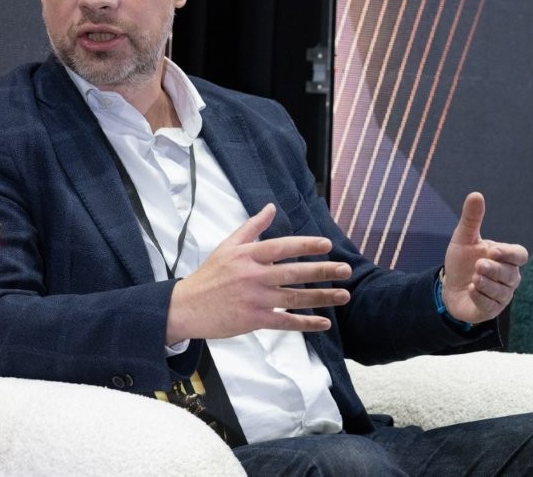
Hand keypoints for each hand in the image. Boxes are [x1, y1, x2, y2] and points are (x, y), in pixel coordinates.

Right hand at [166, 203, 351, 342]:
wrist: (186, 307)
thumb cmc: (210, 275)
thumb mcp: (227, 246)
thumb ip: (252, 227)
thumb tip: (271, 207)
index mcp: (247, 255)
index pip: (281, 247)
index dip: (305, 245)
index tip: (326, 245)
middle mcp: (252, 276)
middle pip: (293, 273)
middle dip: (322, 271)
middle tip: (346, 269)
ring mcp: (254, 299)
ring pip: (294, 298)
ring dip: (321, 298)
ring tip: (343, 295)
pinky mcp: (253, 320)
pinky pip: (284, 321)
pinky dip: (305, 324)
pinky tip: (323, 323)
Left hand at [441, 192, 527, 323]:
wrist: (448, 287)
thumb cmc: (461, 261)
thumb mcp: (463, 238)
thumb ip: (472, 219)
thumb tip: (476, 194)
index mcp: (505, 258)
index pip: (519, 255)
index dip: (509, 254)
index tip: (493, 251)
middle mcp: (508, 277)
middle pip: (511, 274)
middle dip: (495, 269)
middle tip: (479, 265)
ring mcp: (502, 295)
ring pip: (502, 291)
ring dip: (487, 283)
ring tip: (474, 277)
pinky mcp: (491, 310)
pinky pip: (490, 305)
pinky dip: (481, 297)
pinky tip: (471, 289)